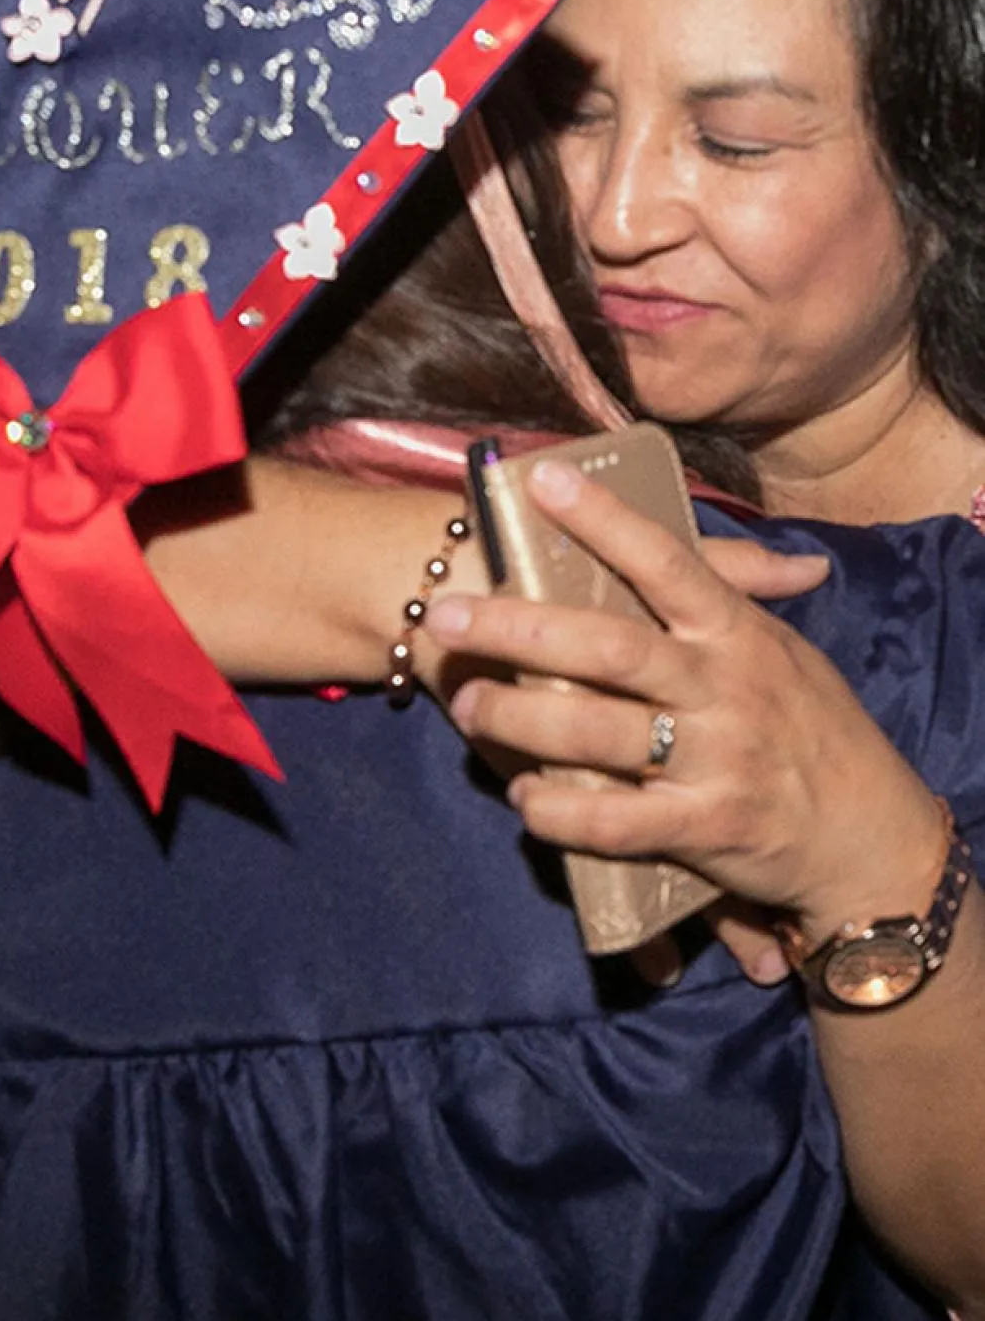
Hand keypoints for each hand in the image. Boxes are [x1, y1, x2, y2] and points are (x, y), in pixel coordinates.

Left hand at [425, 460, 946, 942]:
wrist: (874, 838)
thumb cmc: (817, 733)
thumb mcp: (787, 655)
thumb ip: (756, 603)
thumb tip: (786, 552)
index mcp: (739, 634)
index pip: (669, 561)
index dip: (605, 521)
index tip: (543, 481)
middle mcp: (725, 688)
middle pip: (609, 647)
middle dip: (519, 628)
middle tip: (446, 612)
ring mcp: (715, 759)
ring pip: (598, 734)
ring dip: (522, 718)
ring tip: (468, 703)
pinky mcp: (705, 828)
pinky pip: (616, 823)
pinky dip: (561, 811)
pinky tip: (523, 796)